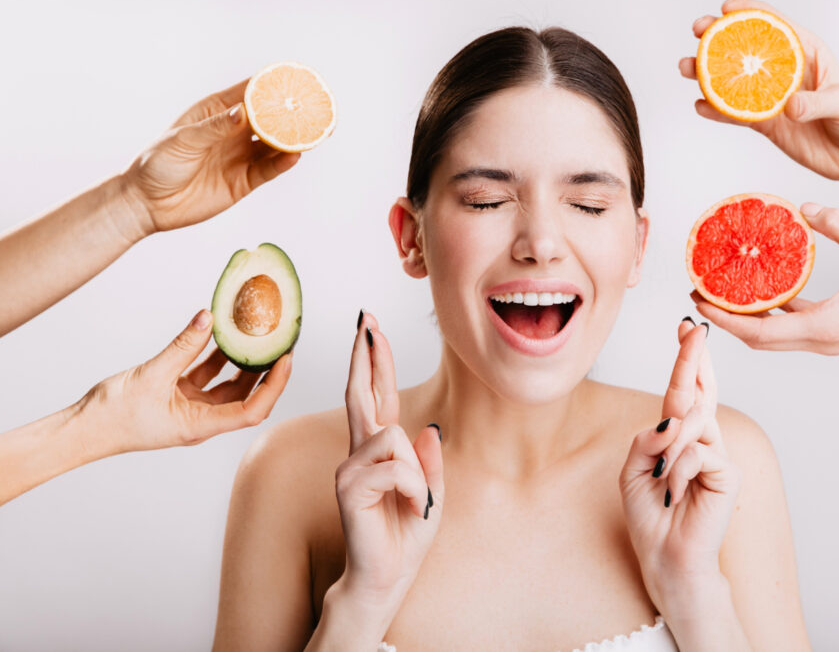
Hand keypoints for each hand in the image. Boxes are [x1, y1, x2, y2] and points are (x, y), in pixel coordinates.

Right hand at [79, 309, 292, 453]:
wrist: (83, 428)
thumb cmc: (114, 416)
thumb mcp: (152, 375)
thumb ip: (183, 346)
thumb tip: (209, 317)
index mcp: (201, 425)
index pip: (252, 410)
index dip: (274, 386)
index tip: (285, 360)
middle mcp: (202, 419)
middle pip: (246, 396)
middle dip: (266, 371)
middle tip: (280, 343)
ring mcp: (191, 408)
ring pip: (227, 384)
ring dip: (241, 361)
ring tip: (257, 336)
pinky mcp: (178, 396)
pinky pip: (205, 375)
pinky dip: (215, 356)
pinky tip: (221, 335)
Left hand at [120, 79, 300, 236]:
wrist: (148, 203)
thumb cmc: (158, 163)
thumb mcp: (184, 139)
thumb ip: (216, 127)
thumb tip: (244, 112)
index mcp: (217, 112)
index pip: (249, 93)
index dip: (271, 85)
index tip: (293, 78)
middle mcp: (233, 132)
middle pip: (268, 118)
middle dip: (289, 112)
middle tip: (311, 106)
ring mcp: (240, 156)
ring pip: (274, 144)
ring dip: (291, 139)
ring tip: (311, 132)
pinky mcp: (244, 181)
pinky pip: (268, 170)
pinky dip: (282, 164)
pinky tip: (294, 156)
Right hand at [333, 311, 442, 610]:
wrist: (388, 577)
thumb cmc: (406, 535)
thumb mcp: (432, 493)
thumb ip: (429, 461)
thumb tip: (426, 427)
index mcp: (379, 450)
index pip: (376, 396)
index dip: (374, 361)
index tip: (371, 327)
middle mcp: (359, 453)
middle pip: (361, 392)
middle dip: (366, 354)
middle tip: (366, 319)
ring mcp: (350, 468)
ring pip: (393, 436)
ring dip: (416, 472)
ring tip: (414, 501)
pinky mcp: (349, 488)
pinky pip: (395, 466)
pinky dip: (413, 487)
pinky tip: (408, 506)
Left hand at [620, 319, 739, 608]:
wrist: (665, 556)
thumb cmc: (650, 514)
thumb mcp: (632, 470)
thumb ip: (645, 439)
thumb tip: (671, 420)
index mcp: (679, 434)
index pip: (686, 389)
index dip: (688, 359)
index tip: (686, 327)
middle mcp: (701, 438)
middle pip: (698, 390)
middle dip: (692, 357)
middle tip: (692, 329)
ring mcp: (716, 453)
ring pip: (692, 421)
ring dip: (667, 447)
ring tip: (659, 477)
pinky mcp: (727, 473)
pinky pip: (697, 452)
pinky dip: (676, 469)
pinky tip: (673, 491)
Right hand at [679, 0, 838, 182]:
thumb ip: (818, 102)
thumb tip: (791, 105)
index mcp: (806, 52)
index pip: (774, 25)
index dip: (749, 12)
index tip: (726, 8)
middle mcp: (784, 72)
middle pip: (745, 48)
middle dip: (717, 37)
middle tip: (697, 32)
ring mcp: (771, 97)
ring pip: (732, 80)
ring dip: (706, 73)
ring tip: (686, 69)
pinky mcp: (764, 123)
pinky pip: (735, 114)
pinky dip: (716, 111)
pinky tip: (700, 106)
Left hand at [692, 203, 838, 353]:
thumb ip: (838, 223)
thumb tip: (804, 207)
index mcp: (825, 328)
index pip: (759, 332)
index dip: (725, 318)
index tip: (699, 300)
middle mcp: (821, 341)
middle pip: (759, 339)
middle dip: (726, 319)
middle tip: (700, 293)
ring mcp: (828, 340)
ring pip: (774, 336)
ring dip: (746, 317)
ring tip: (722, 290)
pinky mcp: (836, 332)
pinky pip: (793, 326)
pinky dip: (772, 311)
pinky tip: (763, 287)